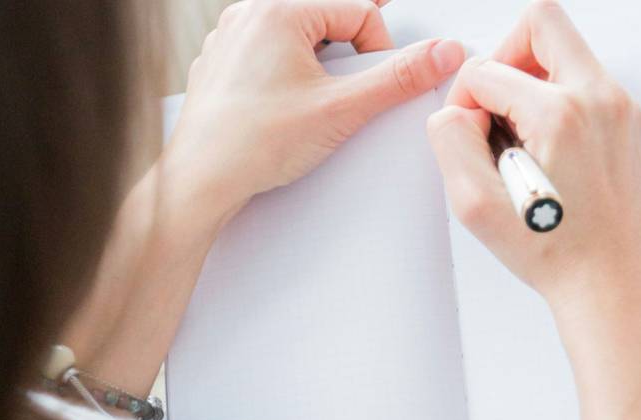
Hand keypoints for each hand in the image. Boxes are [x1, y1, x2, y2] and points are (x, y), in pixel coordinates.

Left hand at [165, 0, 465, 228]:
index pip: (358, 11)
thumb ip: (399, 78)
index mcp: (278, 10)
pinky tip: (284, 112)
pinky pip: (269, 55)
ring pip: (298, 39)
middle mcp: (249, 14)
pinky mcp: (220, 63)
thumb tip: (440, 54)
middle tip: (339, 97)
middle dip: (345, 59)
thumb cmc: (252, 143)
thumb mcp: (342, 109)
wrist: (200, 181)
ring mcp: (230, 37)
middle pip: (327, 21)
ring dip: (317, 68)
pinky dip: (286, 77)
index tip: (370, 86)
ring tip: (308, 107)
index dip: (378, 51)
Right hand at [426, 0, 640, 317]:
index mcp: (561, 113)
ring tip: (520, 137)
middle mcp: (600, 100)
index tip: (470, 136)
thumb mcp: (477, 206)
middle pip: (542, 23)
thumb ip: (451, 141)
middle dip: (504, 56)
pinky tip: (545, 153)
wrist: (614, 289)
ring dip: (531, 81)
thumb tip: (458, 113)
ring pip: (566, 53)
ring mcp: (621, 110)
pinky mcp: (629, 126)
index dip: (463, 100)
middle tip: (494, 103)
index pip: (487, 70)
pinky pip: (585, 86)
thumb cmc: (559, 256)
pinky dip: (557, 103)